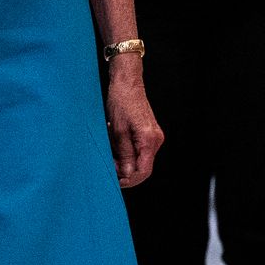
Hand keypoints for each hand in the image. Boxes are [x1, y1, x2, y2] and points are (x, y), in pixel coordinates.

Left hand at [105, 57, 163, 187]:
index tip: (115, 181)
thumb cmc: (121, 102)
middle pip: (142, 166)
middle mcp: (155, 139)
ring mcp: (154, 136)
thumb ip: (124, 154)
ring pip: (139, 159)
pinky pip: (139, 149)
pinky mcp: (149, 133)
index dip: (129, 180)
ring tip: (110, 147)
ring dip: (124, 159)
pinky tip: (116, 142)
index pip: (143, 171)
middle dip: (124, 170)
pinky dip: (126, 150)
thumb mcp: (117, 131)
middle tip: (109, 163)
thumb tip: (127, 174)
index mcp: (149, 139)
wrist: (127, 83)